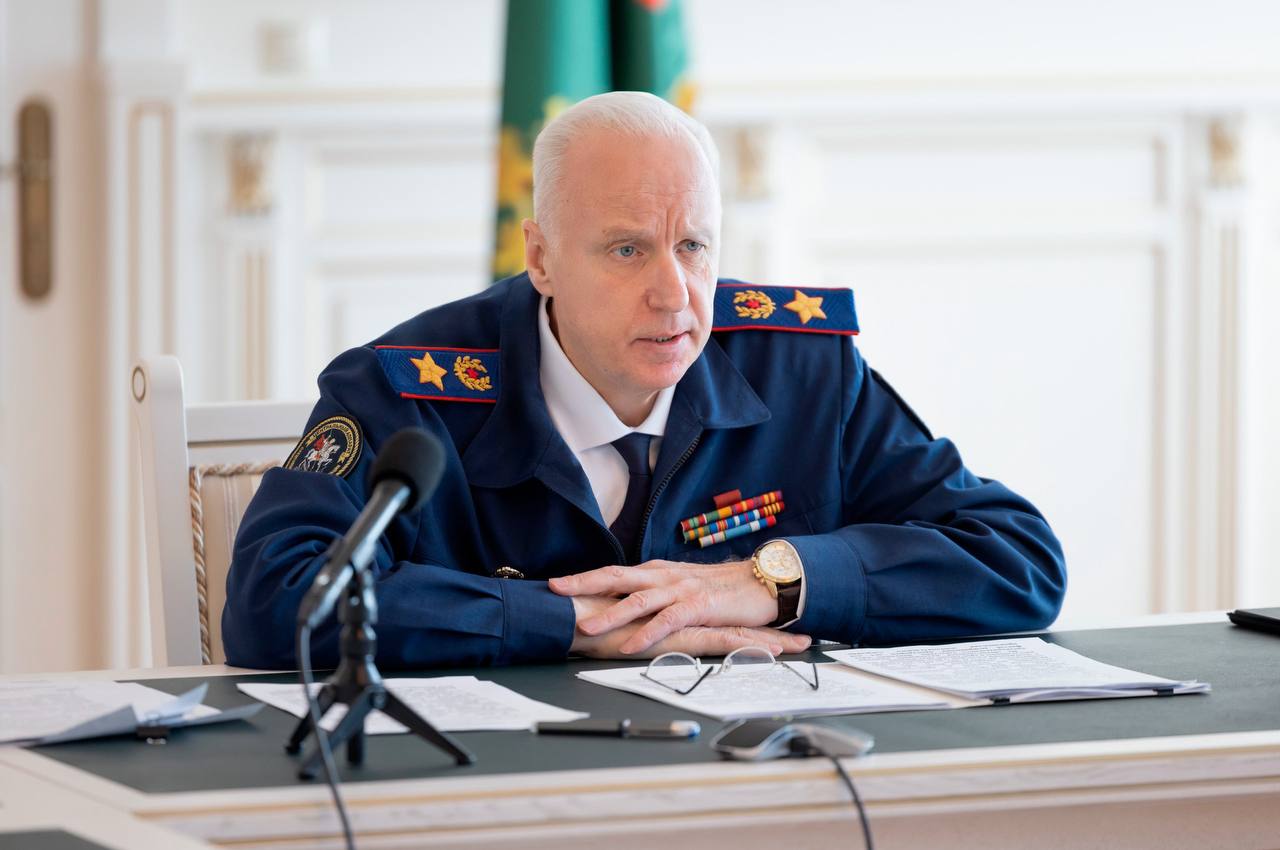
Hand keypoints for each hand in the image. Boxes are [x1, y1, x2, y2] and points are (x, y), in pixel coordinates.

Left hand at [552, 559, 802, 654]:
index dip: (585, 577)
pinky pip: (670, 619)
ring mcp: (683, 590)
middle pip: (618, 577)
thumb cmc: (723, 590)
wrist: (765, 582)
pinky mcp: (702, 606)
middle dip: (585, 583)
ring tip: (586, 628)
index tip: (556, 584)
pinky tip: (632, 644)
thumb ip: (657, 595)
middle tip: (556, 590)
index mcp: (659, 572)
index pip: (615, 573)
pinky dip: (648, 633)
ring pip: (640, 600)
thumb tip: (627, 607)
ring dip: (611, 614)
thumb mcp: (683, 588)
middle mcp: (666, 576)